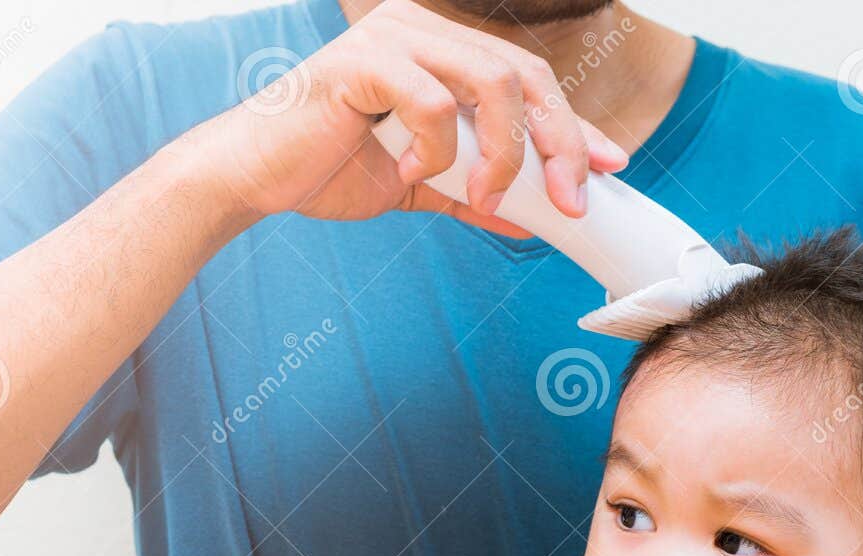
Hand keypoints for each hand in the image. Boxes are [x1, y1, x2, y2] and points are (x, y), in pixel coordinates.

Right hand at [203, 0, 627, 232]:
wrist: (254, 177)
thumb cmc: (325, 167)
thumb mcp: (419, 184)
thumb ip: (472, 192)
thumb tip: (530, 219)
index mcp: (437, 48)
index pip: (527, 78)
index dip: (573, 124)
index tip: (608, 167)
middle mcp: (421, 28)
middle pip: (524, 74)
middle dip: (558, 142)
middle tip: (570, 198)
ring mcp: (393, 36)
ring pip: (492, 82)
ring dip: (505, 152)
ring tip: (486, 195)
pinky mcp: (363, 60)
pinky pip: (433, 103)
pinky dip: (435, 149)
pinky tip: (408, 172)